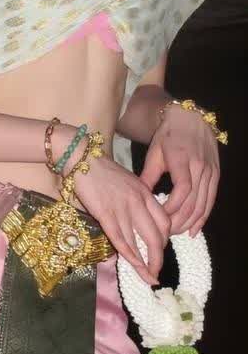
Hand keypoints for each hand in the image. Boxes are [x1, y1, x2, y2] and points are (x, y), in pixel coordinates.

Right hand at [69, 153, 170, 285]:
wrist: (81, 157)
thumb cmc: (101, 170)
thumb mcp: (126, 182)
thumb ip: (134, 200)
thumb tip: (134, 219)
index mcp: (145, 193)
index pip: (164, 222)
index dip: (164, 240)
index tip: (158, 251)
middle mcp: (138, 202)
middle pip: (157, 236)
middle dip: (159, 258)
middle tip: (157, 273)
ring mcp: (123, 209)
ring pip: (140, 242)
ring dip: (145, 264)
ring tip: (148, 278)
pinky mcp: (106, 214)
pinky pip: (121, 239)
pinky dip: (129, 255)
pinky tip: (133, 266)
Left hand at [139, 105, 219, 236]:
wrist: (190, 119)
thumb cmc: (168, 135)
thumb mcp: (154, 153)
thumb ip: (147, 177)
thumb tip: (137, 200)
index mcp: (183, 159)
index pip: (182, 190)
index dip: (171, 208)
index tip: (158, 219)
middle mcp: (200, 166)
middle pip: (193, 202)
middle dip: (178, 221)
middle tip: (164, 234)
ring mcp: (211, 171)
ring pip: (203, 204)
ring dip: (189, 222)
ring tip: (175, 234)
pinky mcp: (216, 175)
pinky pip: (210, 200)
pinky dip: (203, 217)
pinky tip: (193, 229)